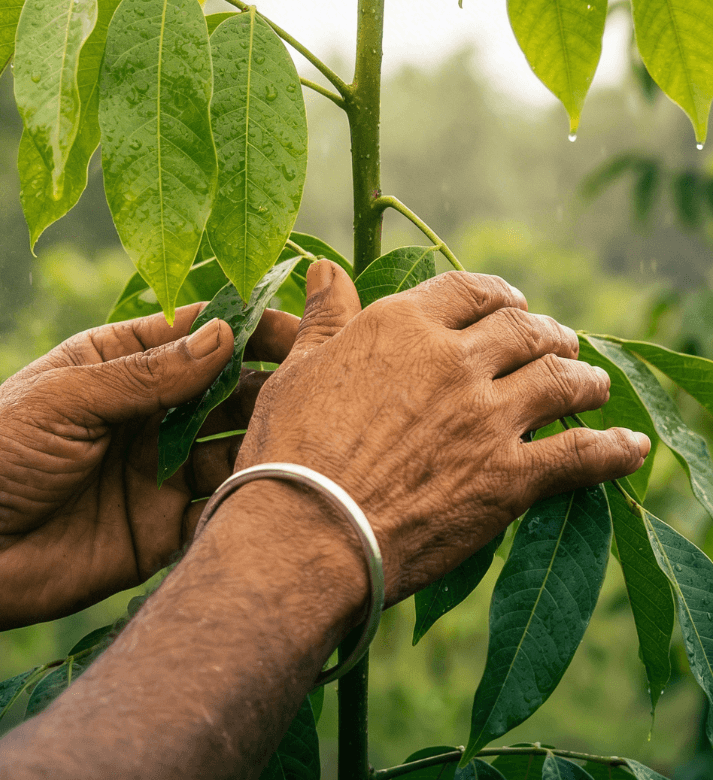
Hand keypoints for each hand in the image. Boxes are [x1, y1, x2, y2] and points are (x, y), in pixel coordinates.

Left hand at [0, 303, 297, 649]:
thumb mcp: (67, 398)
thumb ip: (148, 372)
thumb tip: (225, 335)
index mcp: (123, 367)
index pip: (199, 336)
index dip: (248, 329)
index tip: (298, 329)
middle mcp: (154, 415)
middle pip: (227, 392)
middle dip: (268, 387)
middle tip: (312, 388)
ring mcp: (164, 471)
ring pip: (233, 448)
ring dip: (264, 442)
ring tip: (299, 441)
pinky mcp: (168, 526)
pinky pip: (219, 508)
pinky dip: (246, 500)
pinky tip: (273, 493)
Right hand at [235, 261, 649, 606]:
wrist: (305, 532)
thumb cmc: (289, 451)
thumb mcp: (297, 371)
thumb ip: (324, 316)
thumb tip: (323, 267)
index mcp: (403, 326)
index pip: (468, 289)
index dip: (496, 293)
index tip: (509, 303)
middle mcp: (455, 361)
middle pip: (523, 330)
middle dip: (546, 332)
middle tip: (557, 342)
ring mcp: (488, 418)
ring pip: (561, 380)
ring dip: (584, 378)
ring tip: (593, 384)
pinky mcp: (508, 479)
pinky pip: (580, 455)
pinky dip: (612, 449)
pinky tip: (631, 446)